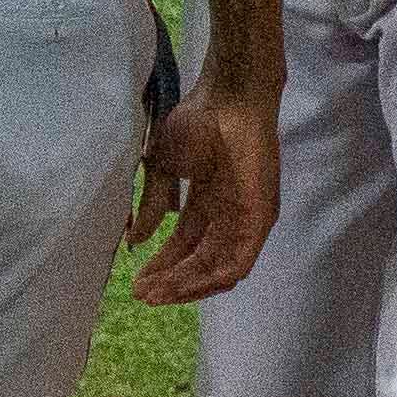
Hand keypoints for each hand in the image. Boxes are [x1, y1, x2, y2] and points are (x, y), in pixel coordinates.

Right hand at [129, 77, 279, 305]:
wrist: (229, 100)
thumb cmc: (198, 122)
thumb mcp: (163, 167)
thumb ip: (153, 204)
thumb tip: (136, 239)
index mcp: (207, 202)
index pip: (185, 245)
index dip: (162, 266)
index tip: (137, 282)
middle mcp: (228, 216)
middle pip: (199, 262)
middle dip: (170, 281)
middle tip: (142, 295)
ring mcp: (245, 219)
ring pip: (217, 269)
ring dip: (186, 286)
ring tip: (157, 295)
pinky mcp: (259, 220)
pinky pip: (238, 262)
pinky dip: (211, 278)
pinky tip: (184, 286)